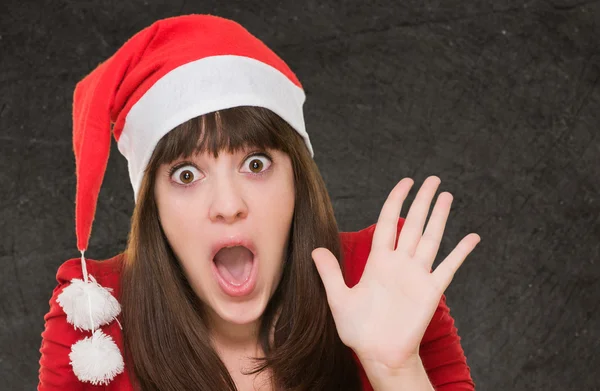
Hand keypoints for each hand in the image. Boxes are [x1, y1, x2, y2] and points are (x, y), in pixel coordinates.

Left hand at [312, 175, 480, 372]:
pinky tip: (472, 237)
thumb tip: (315, 249)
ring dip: (440, 217)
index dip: (396, 201)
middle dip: (422, 201)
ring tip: (447, 195)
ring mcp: (417, 275)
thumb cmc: (359, 330)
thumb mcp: (339, 299)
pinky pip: (449, 267)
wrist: (379, 354)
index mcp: (378, 262)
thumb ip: (330, 273)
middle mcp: (400, 263)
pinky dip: (461, 252)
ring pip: (431, 239)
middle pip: (414, 224)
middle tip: (433, 179)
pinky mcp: (431, 291)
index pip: (389, 223)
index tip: (405, 182)